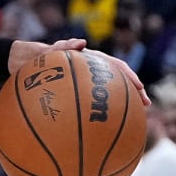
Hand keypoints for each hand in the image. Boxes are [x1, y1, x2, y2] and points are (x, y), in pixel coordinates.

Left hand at [8, 39, 149, 106]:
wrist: (29, 65)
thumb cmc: (42, 58)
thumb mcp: (52, 51)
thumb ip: (65, 47)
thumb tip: (81, 43)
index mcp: (93, 62)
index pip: (116, 67)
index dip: (129, 76)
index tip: (139, 87)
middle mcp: (95, 74)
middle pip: (120, 82)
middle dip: (134, 93)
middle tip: (146, 105)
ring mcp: (89, 85)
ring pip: (110, 95)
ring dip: (123, 106)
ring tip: (135, 120)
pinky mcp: (81, 96)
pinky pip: (93, 106)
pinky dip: (102, 116)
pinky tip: (103, 132)